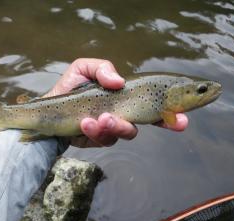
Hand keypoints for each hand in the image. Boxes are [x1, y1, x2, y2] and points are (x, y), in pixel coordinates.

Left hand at [44, 58, 187, 147]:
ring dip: (117, 125)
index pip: (155, 103)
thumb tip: (119, 81)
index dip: (172, 111)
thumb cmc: (69, 87)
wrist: (49, 110)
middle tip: (167, 122)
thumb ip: (102, 68)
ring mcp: (113, 128)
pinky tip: (85, 122)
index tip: (184, 117)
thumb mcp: (83, 68)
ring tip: (101, 117)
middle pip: (151, 121)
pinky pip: (106, 138)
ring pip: (128, 132)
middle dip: (160, 122)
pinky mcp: (100, 139)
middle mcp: (124, 112)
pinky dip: (97, 130)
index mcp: (126, 96)